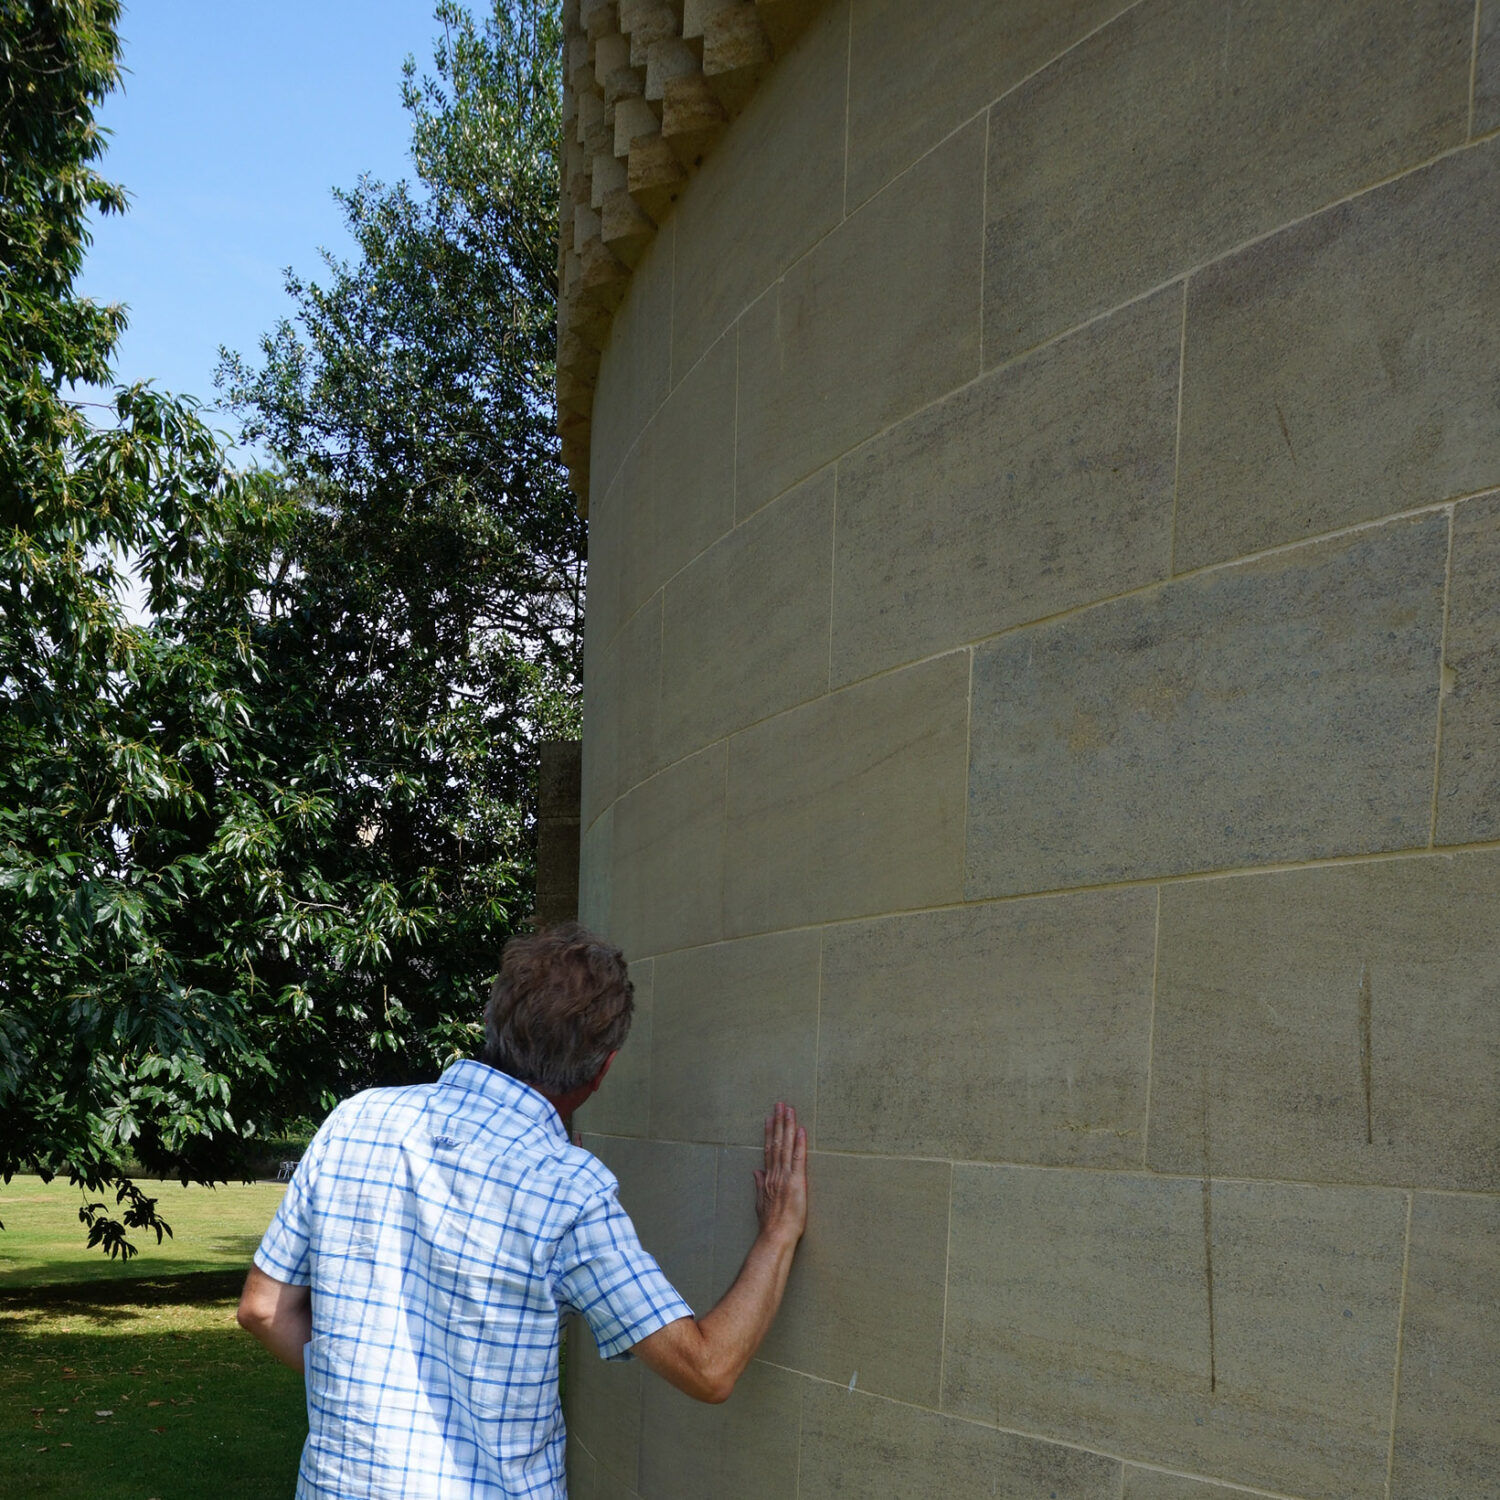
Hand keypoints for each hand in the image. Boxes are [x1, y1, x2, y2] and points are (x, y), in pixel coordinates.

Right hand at [753, 1101, 807, 1247]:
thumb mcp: (761, 1202)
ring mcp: (785, 1176)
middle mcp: (775, 1173)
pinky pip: (798, 1158)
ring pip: (786, 1146)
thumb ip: (759, 1185)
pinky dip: (799, 1143)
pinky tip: (800, 1130)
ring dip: (788, 1126)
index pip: (769, 1150)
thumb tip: (756, 1171)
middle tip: (780, 1104)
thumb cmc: (770, 1224)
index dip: (770, 1132)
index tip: (770, 1118)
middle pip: (776, 1142)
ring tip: (789, 1110)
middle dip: (779, 1122)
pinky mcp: (796, 1181)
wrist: (776, 1235)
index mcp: (768, 1178)